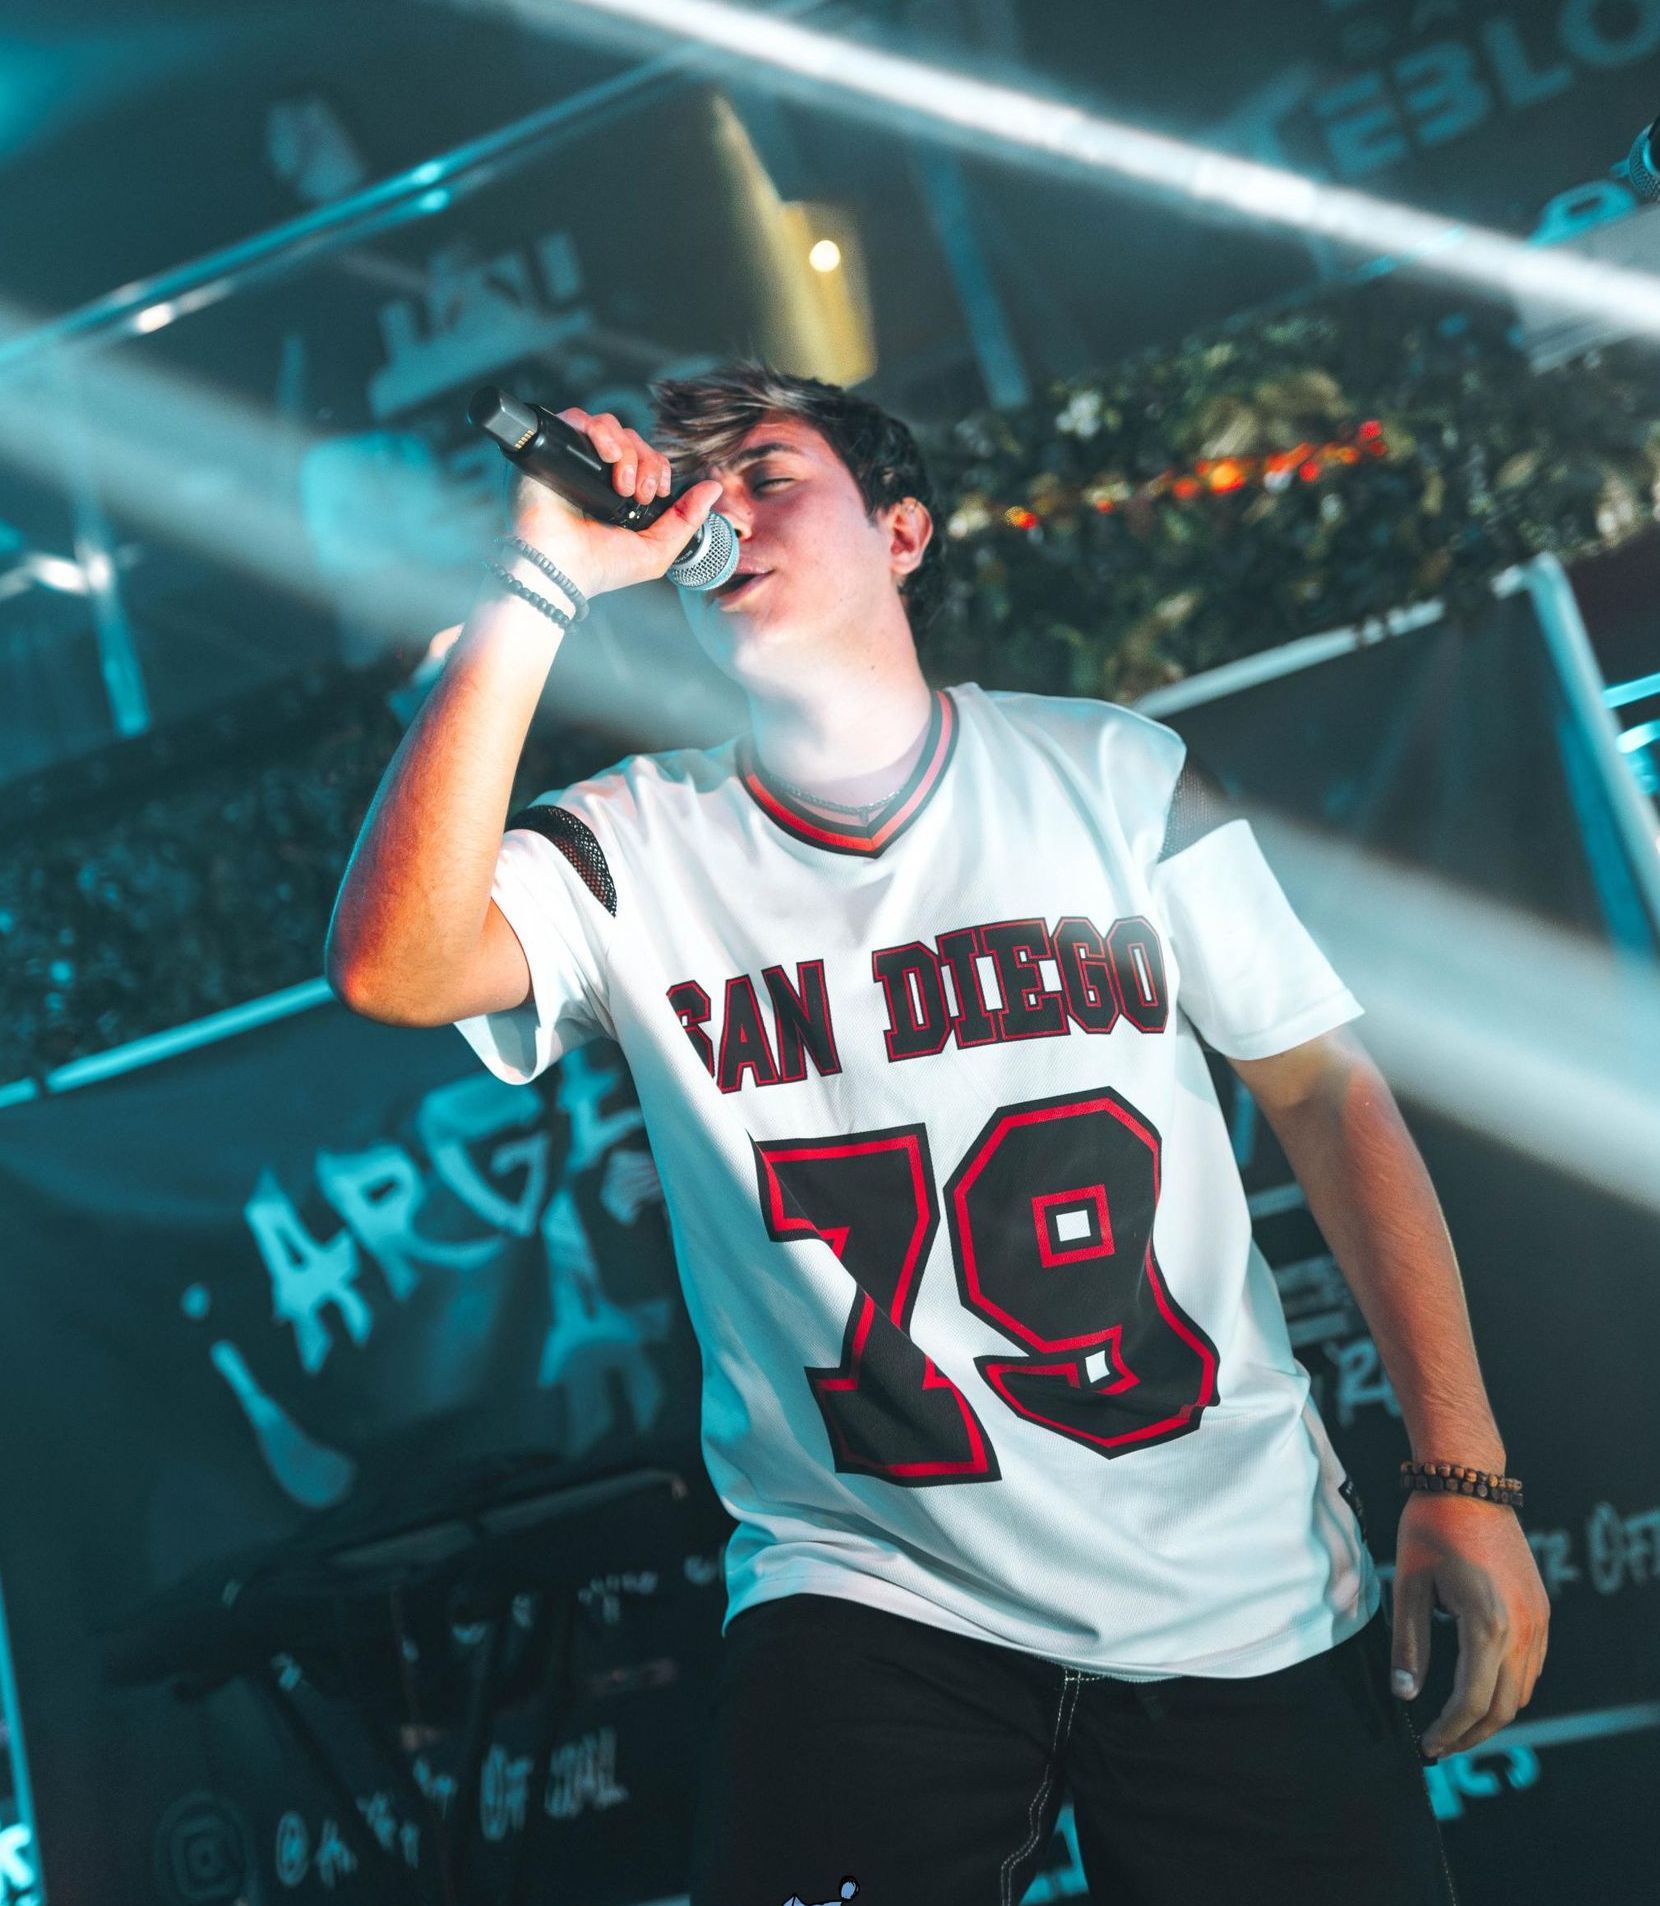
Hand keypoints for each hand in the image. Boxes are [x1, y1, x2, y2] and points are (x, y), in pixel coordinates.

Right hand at [507, 407, 724, 602]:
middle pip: (630, 438)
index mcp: (616, 492)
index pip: (645, 457)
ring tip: (623, 482)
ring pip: (609, 426)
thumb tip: (713, 488)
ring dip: (627, 450)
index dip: (659, 466)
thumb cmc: (600, 568)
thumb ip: (687, 519)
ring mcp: (572, 459)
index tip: (660, 492)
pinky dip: (599, 431)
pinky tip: (609, 456)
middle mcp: (594, 473)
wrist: (559, 571)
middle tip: (641, 493)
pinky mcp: (551, 449)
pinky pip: (577, 418)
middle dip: (646, 461)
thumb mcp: (657, 550)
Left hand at [1390, 1490, 1549, 1757]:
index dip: (1449, 1731)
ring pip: (1523, 1690)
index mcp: (1486, 1625)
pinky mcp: (1541, 1610)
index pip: (1472, 1701)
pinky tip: (1481, 1690)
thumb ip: (1409, 1644)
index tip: (1426, 1746)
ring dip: (1493, 1715)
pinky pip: (1532, 1666)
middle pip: (1505, 1707)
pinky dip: (1510, 1689)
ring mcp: (1538, 1621)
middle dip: (1471, 1734)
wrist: (1469, 1484)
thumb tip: (1406, 1694)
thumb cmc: (1431, 1529)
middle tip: (1440, 1746)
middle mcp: (1522, 1629)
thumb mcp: (1408, 1585)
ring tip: (1457, 1725)